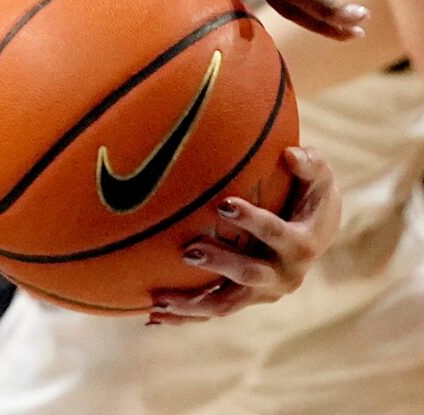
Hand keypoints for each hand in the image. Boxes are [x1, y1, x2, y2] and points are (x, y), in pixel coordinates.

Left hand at [147, 145, 339, 323]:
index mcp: (302, 244)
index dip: (253, 221)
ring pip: (226, 304)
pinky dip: (186, 316)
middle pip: (250, 274)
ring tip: (159, 301)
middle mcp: (285, 274)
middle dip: (221, 263)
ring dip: (194, 304)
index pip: (277, 234)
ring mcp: (262, 291)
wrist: (316, 229)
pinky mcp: (244, 298)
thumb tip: (291, 154)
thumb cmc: (311, 192)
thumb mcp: (319, 176)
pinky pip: (213, 309)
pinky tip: (153, 317)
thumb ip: (310, 164)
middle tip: (188, 251)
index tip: (224, 204)